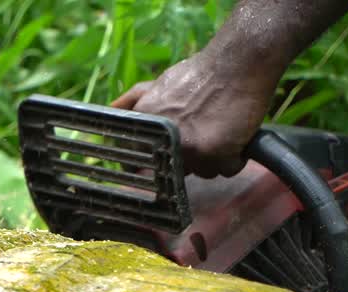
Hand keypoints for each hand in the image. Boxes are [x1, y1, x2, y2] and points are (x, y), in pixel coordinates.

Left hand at [112, 51, 278, 177]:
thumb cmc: (200, 74)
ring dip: (215, 159)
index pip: (138, 165)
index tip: (168, 161)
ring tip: (222, 130)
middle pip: (179, 172)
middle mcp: (164, 141)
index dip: (157, 166)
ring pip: (204, 173)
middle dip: (192, 159)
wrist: (237, 62)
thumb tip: (110, 110)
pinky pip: (228, 169)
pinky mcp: (214, 153)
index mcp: (148, 127)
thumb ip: (133, 101)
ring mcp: (188, 149)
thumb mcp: (157, 83)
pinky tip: (236, 135)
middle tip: (205, 133)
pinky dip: (236, 157)